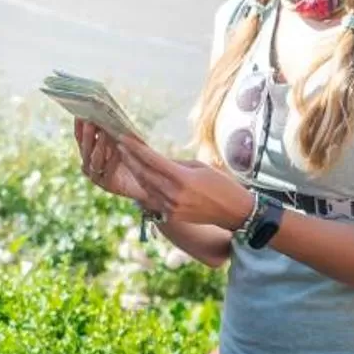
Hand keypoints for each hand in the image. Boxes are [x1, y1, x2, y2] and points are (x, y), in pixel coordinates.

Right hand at [72, 120, 151, 203]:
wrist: (146, 184)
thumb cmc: (133, 158)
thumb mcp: (122, 141)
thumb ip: (113, 130)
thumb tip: (107, 112)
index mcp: (89, 151)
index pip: (80, 136)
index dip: (79, 125)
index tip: (81, 112)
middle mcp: (89, 163)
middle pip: (84, 146)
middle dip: (88, 133)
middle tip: (90, 120)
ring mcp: (95, 175)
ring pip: (93, 159)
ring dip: (99, 145)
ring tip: (105, 133)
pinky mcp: (106, 185)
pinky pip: (106, 171)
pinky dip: (111, 160)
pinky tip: (118, 150)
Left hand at [114, 135, 257, 231]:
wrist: (234, 212)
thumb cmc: (221, 184)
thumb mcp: (199, 167)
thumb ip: (175, 164)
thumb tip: (156, 159)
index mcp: (182, 179)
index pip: (152, 160)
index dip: (136, 148)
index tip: (124, 137)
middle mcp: (174, 194)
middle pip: (144, 174)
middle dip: (129, 158)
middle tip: (120, 145)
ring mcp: (171, 208)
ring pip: (145, 187)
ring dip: (134, 172)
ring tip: (126, 158)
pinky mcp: (171, 216)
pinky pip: (152, 199)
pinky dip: (145, 187)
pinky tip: (139, 177)